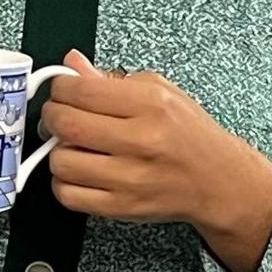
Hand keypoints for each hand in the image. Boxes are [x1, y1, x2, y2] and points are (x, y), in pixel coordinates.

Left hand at [37, 52, 271, 271]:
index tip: (61, 90)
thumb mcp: (160, 93)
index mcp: (151, 105)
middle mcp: (142, 141)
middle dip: (51, 116)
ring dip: (58, 151)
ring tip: (73, 146)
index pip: (80, 90)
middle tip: (58, 116)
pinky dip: (64, 182)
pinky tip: (79, 172)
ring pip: (61, 162)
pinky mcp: (122, 207)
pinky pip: (68, 195)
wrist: (219, 182)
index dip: (60, 87)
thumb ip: (110, 79)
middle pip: (65, 123)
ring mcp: (131, 178)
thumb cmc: (189, 136)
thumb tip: (72, 64)